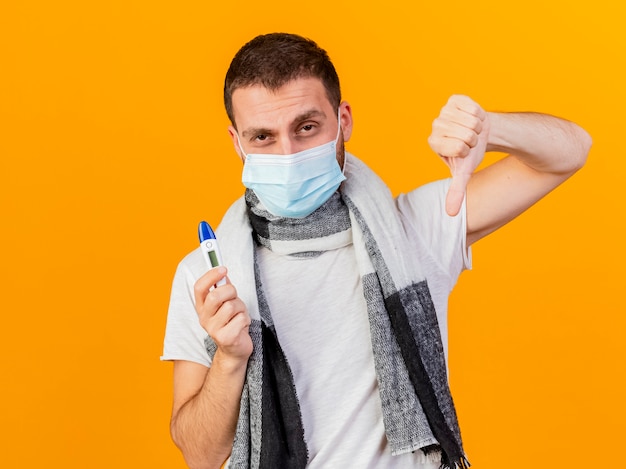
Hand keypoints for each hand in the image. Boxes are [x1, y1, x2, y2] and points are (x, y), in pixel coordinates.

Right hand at [194, 267, 252, 364]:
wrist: (235, 349)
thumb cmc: (232, 322)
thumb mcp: (227, 302)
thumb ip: (223, 289)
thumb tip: (222, 274)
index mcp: (202, 307)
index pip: (199, 288)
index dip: (210, 276)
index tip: (223, 269)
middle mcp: (204, 318)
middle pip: (215, 296)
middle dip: (230, 291)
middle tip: (235, 296)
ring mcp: (213, 329)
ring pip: (231, 306)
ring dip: (241, 307)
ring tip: (239, 315)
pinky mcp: (225, 338)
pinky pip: (240, 318)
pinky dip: (245, 319)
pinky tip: (242, 326)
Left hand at [428, 95, 489, 215]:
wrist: (481, 133)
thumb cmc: (469, 154)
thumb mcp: (463, 173)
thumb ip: (456, 191)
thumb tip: (450, 214)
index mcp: (434, 143)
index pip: (458, 146)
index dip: (468, 149)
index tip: (465, 150)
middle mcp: (435, 126)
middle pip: (466, 133)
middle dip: (474, 138)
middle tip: (470, 139)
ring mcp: (443, 111)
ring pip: (471, 120)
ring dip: (478, 126)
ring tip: (472, 129)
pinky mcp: (454, 99)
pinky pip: (472, 106)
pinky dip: (478, 113)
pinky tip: (472, 117)